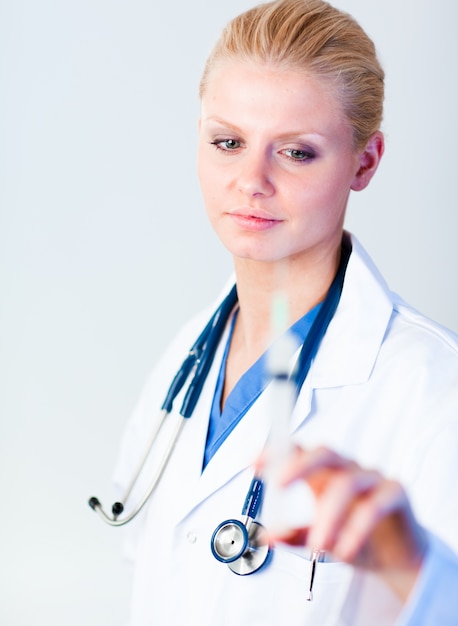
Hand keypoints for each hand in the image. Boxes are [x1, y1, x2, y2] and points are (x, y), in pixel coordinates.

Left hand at [260, 445, 427, 600]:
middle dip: (299, 465)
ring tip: (318, 545)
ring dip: (328, 515)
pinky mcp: (396, 493)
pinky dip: (356, 529)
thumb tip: (266, 537)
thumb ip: (294, 534)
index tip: (252, 463)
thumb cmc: (353, 537)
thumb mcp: (318, 537)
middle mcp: (347, 469)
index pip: (299, 450)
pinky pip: (375, 505)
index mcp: (324, 473)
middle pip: (324, 453)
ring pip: (347, 483)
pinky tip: (344, 551)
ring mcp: (372, 478)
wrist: (396, 558)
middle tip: (279, 485)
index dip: (276, 452)